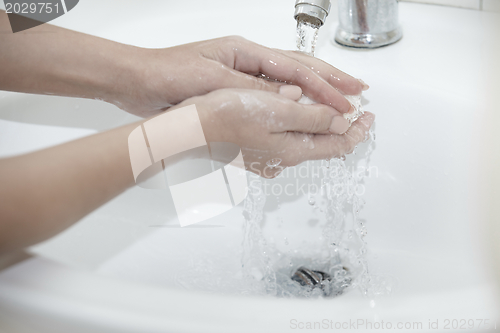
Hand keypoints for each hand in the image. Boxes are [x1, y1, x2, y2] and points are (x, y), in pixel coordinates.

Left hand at [118, 36, 368, 116]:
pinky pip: (272, 94)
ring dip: (317, 89)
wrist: (139, 82)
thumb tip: (292, 97)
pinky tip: (304, 106)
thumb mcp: (212, 79)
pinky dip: (293, 101)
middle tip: (359, 90)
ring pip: (290, 80)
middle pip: (300, 68)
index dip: (324, 87)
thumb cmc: (169, 74)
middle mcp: (249, 60)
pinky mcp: (235, 88)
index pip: (296, 70)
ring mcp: (243, 73)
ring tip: (341, 96)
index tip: (347, 101)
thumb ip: (252, 89)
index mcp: (246, 52)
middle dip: (331, 80)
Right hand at [177, 88, 374, 177]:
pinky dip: (298, 127)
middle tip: (354, 110)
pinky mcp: (254, 151)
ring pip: (304, 142)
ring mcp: (267, 157)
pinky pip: (285, 140)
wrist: (193, 128)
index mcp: (293, 151)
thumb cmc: (229, 117)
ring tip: (329, 109)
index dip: (359, 130)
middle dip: (341, 127)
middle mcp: (282, 159)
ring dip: (320, 126)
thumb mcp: (280, 112)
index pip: (339, 144)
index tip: (370, 116)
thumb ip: (314, 119)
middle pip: (323, 145)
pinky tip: (294, 114)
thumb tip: (342, 123)